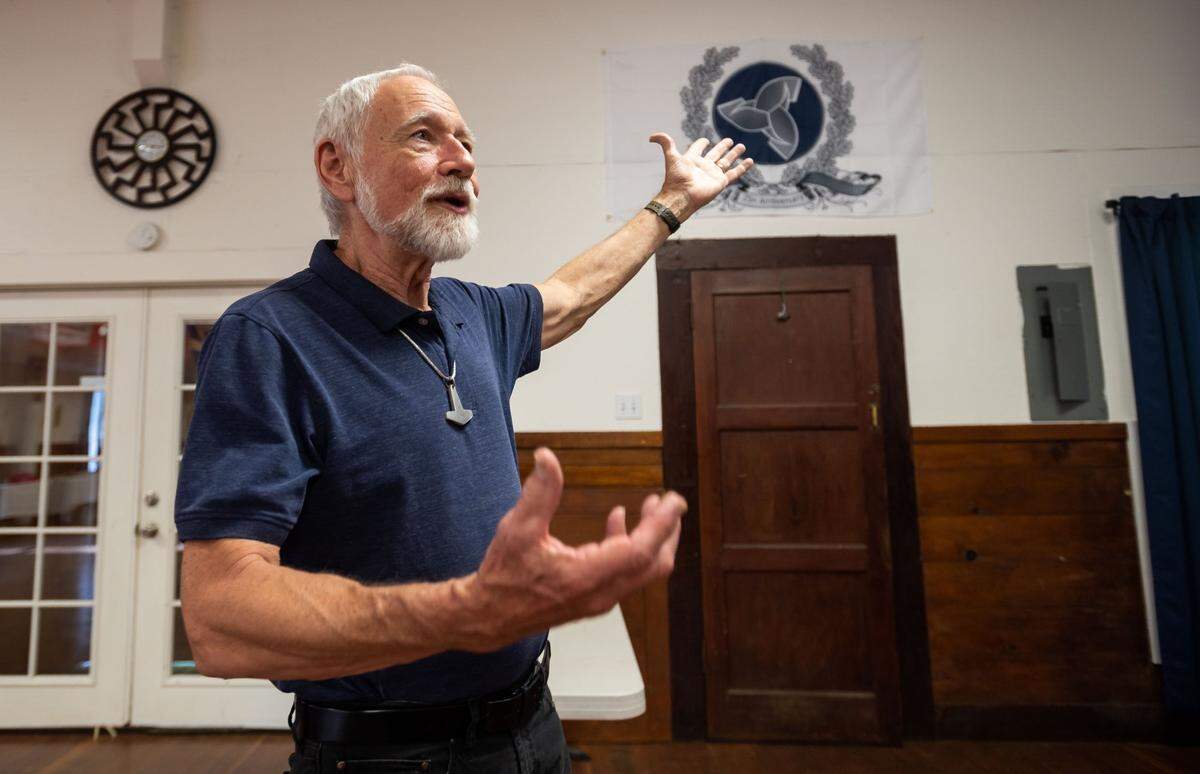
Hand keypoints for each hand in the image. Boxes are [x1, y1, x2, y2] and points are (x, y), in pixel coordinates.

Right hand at [465, 447, 683, 649]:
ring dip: (652, 538)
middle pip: (654, 564)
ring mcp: (599, 599)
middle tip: (671, 501)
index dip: (662, 524)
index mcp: (586, 577)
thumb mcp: (517, 529)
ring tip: (651, 507)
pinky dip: (631, 547)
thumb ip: (538, 493)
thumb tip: (547, 458)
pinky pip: (626, 573)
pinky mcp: (594, 598)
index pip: (640, 551)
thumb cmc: (503, 577)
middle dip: (667, 530)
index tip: (675, 501)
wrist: (489, 617)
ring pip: (643, 570)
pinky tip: (617, 521)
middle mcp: (600, 593)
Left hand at [648, 133, 753, 219]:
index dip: (701, 143)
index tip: (705, 140)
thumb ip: (665, 143)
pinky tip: (750, 161)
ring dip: (734, 154)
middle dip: (722, 147)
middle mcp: (703, 166)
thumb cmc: (676, 178)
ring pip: (726, 162)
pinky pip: (734, 174)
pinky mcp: (720, 182)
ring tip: (742, 146)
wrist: (682, 196)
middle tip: (730, 140)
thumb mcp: (671, 156)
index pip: (698, 148)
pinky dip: (742, 168)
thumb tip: (651, 136)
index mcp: (692, 160)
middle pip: (715, 154)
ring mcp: (713, 174)